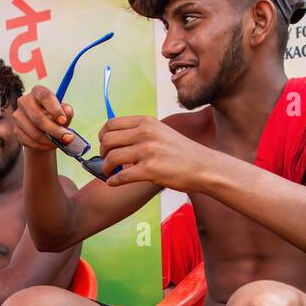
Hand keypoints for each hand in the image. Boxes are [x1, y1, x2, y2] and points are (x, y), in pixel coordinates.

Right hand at [13, 85, 75, 152]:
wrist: (43, 130)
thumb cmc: (55, 117)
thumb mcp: (64, 113)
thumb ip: (67, 111)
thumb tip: (65, 114)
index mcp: (38, 92)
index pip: (45, 97)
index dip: (55, 109)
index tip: (63, 120)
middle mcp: (24, 101)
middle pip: (37, 117)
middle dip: (54, 130)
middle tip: (67, 138)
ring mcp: (18, 116)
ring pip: (34, 132)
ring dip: (49, 141)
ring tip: (58, 142)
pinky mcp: (16, 130)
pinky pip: (29, 141)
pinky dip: (41, 146)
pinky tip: (48, 145)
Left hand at [98, 116, 213, 192]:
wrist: (203, 167)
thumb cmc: (181, 152)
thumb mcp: (161, 132)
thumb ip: (141, 132)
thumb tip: (116, 138)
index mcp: (146, 122)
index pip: (111, 124)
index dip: (103, 136)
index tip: (105, 146)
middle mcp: (145, 133)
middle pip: (107, 140)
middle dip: (102, 153)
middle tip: (107, 161)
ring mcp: (147, 151)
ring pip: (111, 158)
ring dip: (105, 168)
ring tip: (110, 173)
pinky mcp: (150, 170)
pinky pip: (121, 176)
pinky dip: (113, 181)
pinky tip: (113, 183)